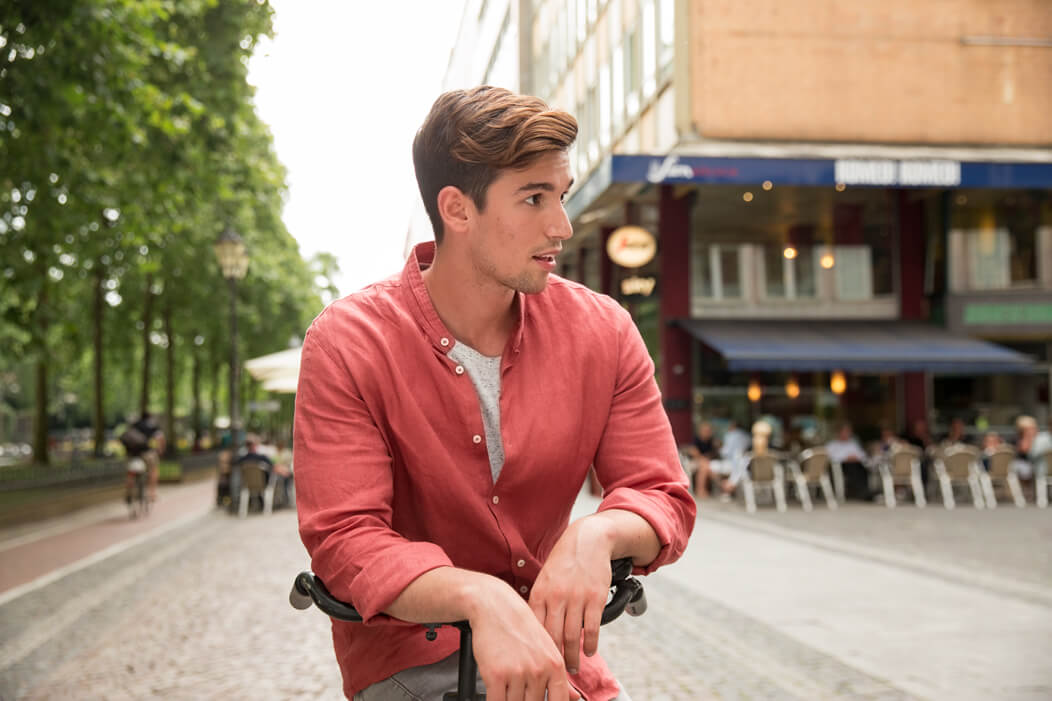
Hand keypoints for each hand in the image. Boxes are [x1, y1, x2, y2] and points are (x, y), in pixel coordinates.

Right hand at [468, 577, 580, 700]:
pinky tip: (495, 692)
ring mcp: (518, 673)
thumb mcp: (547, 649)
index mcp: (555, 665)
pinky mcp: (496, 675)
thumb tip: (575, 699)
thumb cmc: (520, 628)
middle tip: (519, 687)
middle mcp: (539, 670)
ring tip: (507, 685)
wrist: (496, 607)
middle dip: (525, 700)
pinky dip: (495, 700)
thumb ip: (560, 677)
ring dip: (509, 699)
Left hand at [528, 516, 613, 677]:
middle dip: (554, 660)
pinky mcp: (595, 597)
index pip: (535, 630)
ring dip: (573, 656)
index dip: (536, 651)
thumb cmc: (564, 562)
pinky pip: (592, 627)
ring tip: (573, 668)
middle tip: (556, 675)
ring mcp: (576, 597)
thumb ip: (540, 603)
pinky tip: (590, 651)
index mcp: (540, 593)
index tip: (537, 664)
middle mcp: (556, 597)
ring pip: (572, 636)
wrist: (587, 540)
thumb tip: (533, 630)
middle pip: (552, 638)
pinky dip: (591, 643)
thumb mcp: (544, 578)